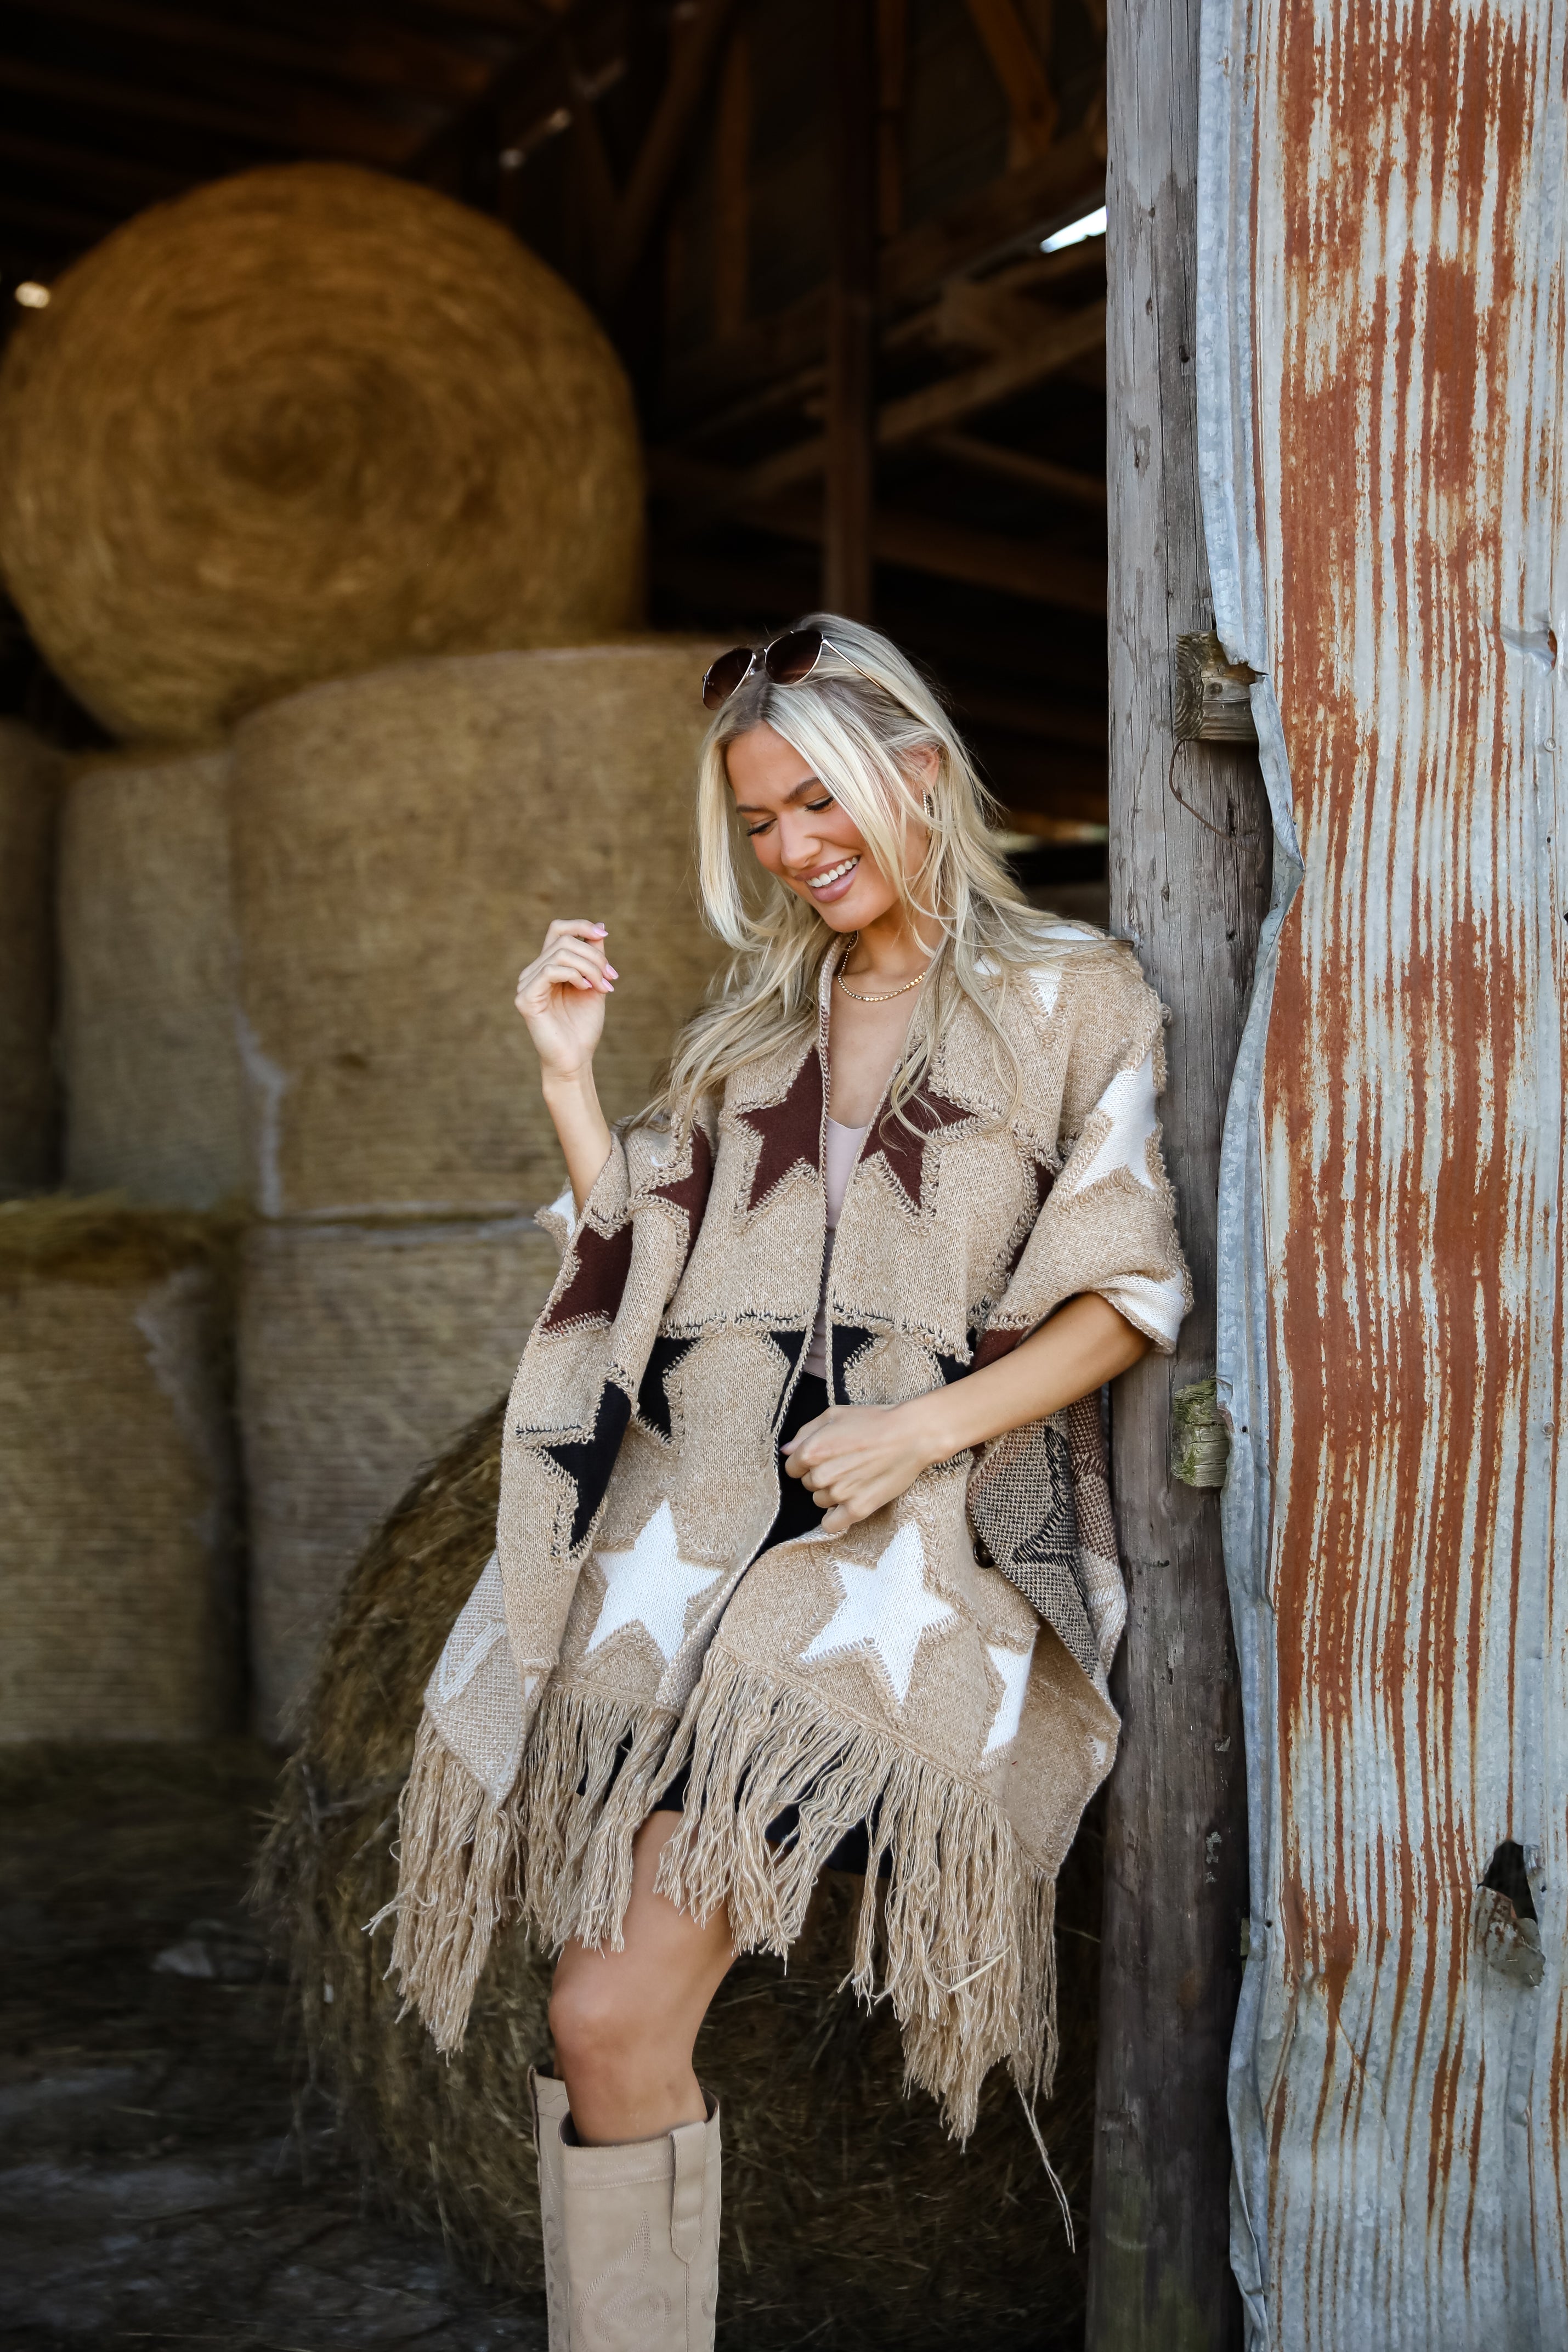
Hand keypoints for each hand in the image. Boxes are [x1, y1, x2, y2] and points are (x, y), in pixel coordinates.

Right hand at [515, 918, 616, 1082]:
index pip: (558, 930)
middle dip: (595, 956)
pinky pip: (550, 970)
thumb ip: (595, 957)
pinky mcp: (526, 998)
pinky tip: (587, 990)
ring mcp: (527, 984)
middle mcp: (534, 972)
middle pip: (564, 940)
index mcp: (548, 966)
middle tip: (612, 977)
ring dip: (590, 967)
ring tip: (603, 987)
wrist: (575, 1059)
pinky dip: (575, 975)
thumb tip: (600, 926)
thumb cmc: (583, 1026)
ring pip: (560, 953)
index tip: (604, 935)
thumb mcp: (595, 984)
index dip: (581, 926)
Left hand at [782, 1402, 937, 1535]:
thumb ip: (805, 1433)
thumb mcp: (835, 1415)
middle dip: (821, 1475)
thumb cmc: (874, 1421)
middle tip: (845, 1464)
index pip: (793, 1468)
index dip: (808, 1462)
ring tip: (854, 1477)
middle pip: (808, 1485)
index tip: (826, 1457)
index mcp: (811, 1451)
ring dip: (832, 1493)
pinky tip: (847, 1505)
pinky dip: (836, 1518)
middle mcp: (821, 1475)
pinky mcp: (857, 1509)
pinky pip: (831, 1525)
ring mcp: (839, 1494)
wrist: (911, 1436)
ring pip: (820, 1502)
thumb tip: (787, 1451)